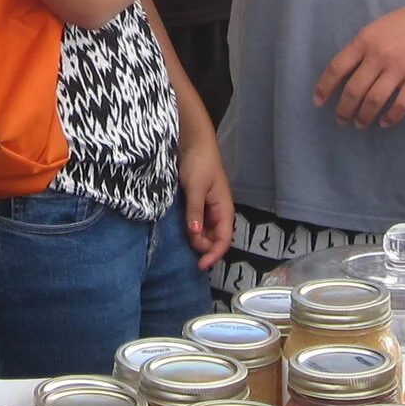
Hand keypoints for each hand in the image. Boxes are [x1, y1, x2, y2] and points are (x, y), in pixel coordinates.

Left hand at [177, 115, 234, 269]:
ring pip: (204, 231)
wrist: (192, 140)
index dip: (213, 255)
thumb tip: (196, 235)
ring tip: (182, 242)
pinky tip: (180, 231)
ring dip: (196, 239)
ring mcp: (207, 206)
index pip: (224, 240)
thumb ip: (195, 211)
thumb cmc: (199, 161)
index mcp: (224, 208)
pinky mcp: (196, 201)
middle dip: (203, 248)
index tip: (200, 265)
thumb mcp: (196, 187)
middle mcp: (218, 210)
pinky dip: (190, 229)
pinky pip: (196, 222)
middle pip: (214, 239)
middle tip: (186, 248)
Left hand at [314, 0, 404, 127]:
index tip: (318, 102)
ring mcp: (399, 69)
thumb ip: (359, 49)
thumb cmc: (404, 23)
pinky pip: (401, 104)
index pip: (337, 68)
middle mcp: (378, 56)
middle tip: (341, 120)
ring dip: (364, 116)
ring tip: (360, 123)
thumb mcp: (374, 28)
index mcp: (364, 41)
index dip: (324, 87)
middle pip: (354, 90)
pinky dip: (391, 117)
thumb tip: (343, 74)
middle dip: (344, 110)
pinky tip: (384, 122)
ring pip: (374, 100)